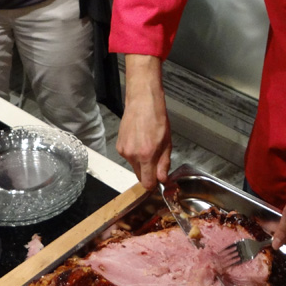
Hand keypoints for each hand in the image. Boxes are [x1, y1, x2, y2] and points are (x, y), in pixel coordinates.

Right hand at [115, 55, 170, 189]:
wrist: (142, 101)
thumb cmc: (157, 118)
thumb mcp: (167, 142)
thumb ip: (164, 163)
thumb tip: (162, 179)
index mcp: (146, 155)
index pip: (147, 183)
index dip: (154, 184)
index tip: (159, 180)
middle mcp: (132, 155)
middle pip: (140, 177)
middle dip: (149, 173)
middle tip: (156, 159)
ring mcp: (124, 151)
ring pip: (135, 166)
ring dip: (142, 163)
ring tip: (148, 146)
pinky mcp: (119, 146)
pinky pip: (129, 157)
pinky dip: (135, 154)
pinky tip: (140, 141)